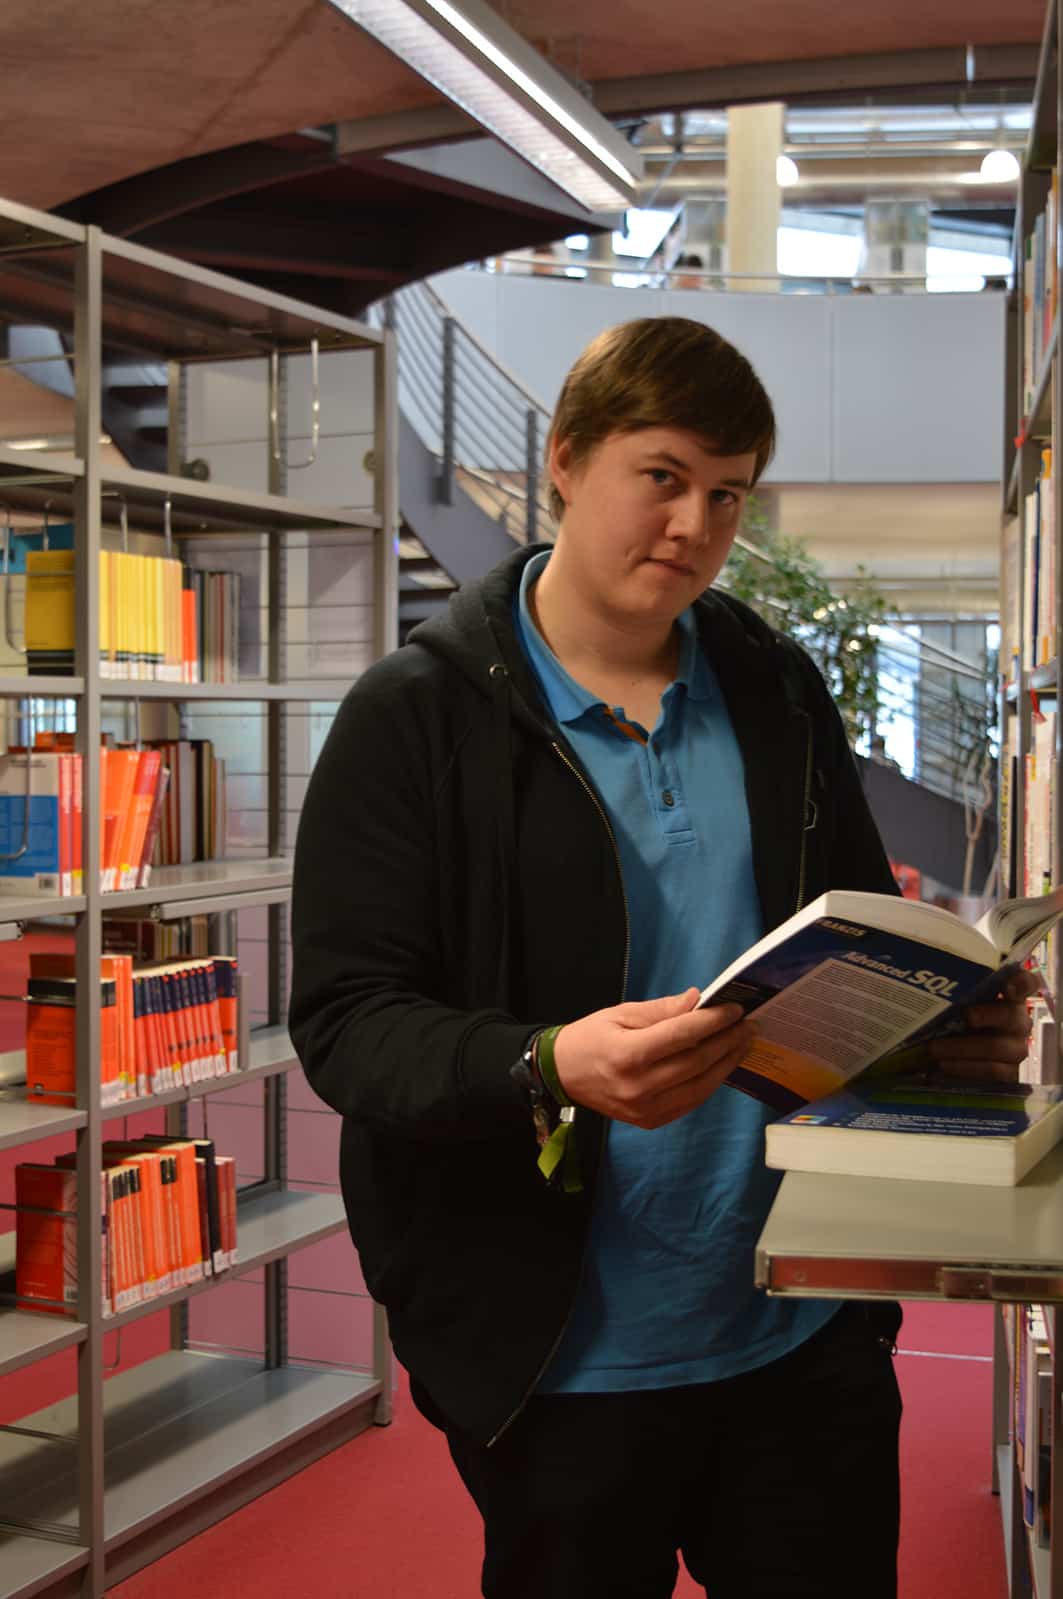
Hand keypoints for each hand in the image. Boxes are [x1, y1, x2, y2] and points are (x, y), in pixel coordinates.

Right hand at [551, 988, 754, 1129]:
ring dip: (727, 1063)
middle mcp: (639, 1087)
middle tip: (749, 1024)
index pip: (682, 1036)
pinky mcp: (651, 1121)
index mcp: (628, 1055)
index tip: (735, 1009)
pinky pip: (691, 1101)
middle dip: (727, 1041)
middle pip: (697, 1062)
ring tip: (743, 1043)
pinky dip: (711, 1082)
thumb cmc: (590, 1038)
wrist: (562, 1075)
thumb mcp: (620, 1014)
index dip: (713, 1021)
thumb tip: (697, 1000)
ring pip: (700, 1086)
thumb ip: (661, 1010)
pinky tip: (722, 1065)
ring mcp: (646, 1109)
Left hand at [927, 969, 1039, 1082]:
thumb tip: (931, 989)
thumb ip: (958, 993)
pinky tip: (944, 1064)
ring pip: (996, 1047)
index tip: (1008, 985)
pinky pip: (992, 1071)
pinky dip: (965, 1068)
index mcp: (1012, 998)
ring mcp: (1018, 1048)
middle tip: (964, 1017)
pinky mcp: (1011, 1073)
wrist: (963, 1052)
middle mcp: (1020, 1022)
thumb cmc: (962, 1020)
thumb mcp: (961, 1004)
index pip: (1026, 983)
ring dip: (963, 1048)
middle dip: (985, 1015)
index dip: (1021, 983)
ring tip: (935, 1049)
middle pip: (1010, 1016)